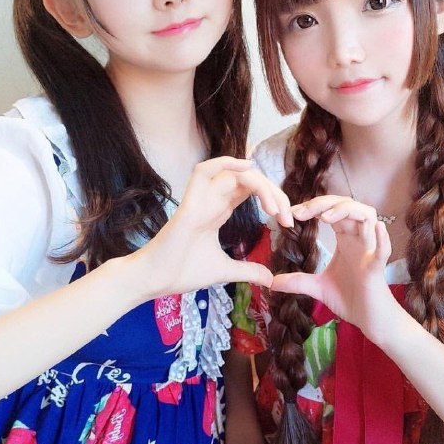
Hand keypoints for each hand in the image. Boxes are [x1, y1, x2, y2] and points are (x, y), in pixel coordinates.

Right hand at [132, 157, 293, 301]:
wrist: (155, 281)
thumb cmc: (183, 271)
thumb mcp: (225, 271)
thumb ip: (247, 270)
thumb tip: (270, 278)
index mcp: (218, 210)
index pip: (250, 190)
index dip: (274, 198)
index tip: (288, 222)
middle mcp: (211, 199)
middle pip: (248, 179)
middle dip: (274, 193)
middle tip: (288, 216)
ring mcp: (200, 199)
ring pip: (233, 173)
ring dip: (259, 184)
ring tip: (275, 207)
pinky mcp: (189, 205)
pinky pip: (204, 172)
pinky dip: (225, 163)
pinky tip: (248, 169)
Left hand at [270, 196, 398, 344]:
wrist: (369, 320)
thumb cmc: (350, 298)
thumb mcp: (317, 287)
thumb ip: (297, 281)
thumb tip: (272, 282)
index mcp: (346, 239)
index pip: (332, 211)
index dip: (313, 207)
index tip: (292, 213)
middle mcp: (358, 239)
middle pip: (347, 206)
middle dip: (323, 204)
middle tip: (300, 212)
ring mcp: (369, 252)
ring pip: (367, 217)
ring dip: (347, 212)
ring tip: (325, 218)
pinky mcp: (376, 269)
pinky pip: (383, 251)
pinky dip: (381, 239)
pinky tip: (377, 228)